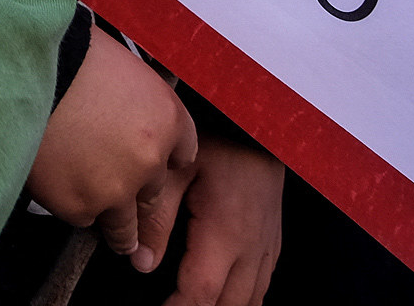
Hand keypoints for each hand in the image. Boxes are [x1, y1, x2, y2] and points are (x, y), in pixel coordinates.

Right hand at [25, 35, 199, 271]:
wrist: (19, 70)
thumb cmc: (65, 55)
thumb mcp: (119, 62)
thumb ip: (132, 98)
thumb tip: (123, 109)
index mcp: (166, 118)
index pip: (182, 153)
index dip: (163, 155)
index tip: (149, 160)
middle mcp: (149, 159)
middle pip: (153, 195)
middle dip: (135, 192)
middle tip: (116, 189)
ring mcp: (116, 189)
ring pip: (124, 227)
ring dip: (115, 226)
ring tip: (105, 230)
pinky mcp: (79, 206)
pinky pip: (80, 217)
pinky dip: (70, 205)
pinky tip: (56, 185)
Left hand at [164, 139, 282, 305]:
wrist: (260, 125)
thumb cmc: (220, 140)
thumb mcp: (177, 171)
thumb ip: (157, 217)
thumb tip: (141, 260)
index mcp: (226, 233)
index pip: (202, 293)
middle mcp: (252, 247)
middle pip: (229, 305)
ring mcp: (266, 247)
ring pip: (250, 301)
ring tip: (189, 303)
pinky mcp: (272, 242)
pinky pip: (262, 286)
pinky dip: (241, 300)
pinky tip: (223, 297)